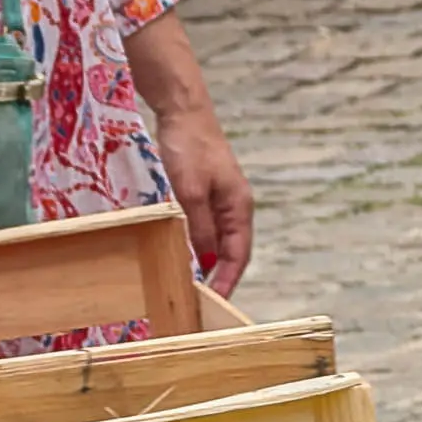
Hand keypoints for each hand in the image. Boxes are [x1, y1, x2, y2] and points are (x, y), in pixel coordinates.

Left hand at [154, 104, 253, 295]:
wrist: (184, 114)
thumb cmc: (190, 150)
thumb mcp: (191, 192)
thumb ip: (199, 227)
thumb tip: (204, 262)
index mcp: (239, 206)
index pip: (238, 254)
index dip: (227, 281)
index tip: (213, 307)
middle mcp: (235, 206)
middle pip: (232, 251)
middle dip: (220, 279)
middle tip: (199, 307)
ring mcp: (222, 200)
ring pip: (219, 242)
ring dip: (208, 266)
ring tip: (190, 290)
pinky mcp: (207, 195)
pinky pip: (207, 230)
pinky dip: (198, 248)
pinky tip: (182, 258)